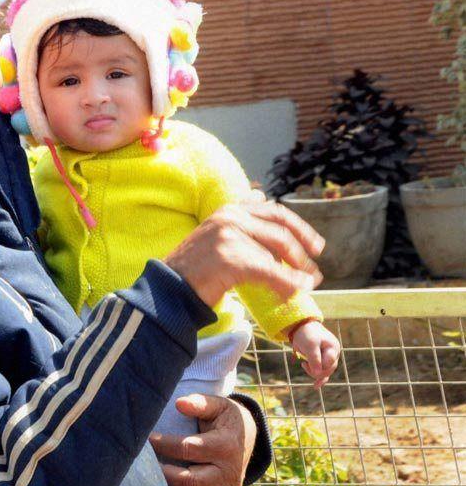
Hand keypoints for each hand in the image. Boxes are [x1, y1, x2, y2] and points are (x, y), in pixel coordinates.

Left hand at [149, 394, 255, 485]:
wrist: (246, 440)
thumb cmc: (224, 420)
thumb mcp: (218, 406)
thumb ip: (200, 403)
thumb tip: (179, 403)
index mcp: (226, 446)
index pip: (189, 449)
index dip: (164, 445)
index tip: (145, 439)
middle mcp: (228, 474)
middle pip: (190, 482)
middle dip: (163, 476)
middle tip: (143, 469)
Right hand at [164, 202, 324, 308]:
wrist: (170, 288)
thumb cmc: (195, 266)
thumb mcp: (216, 231)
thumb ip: (240, 217)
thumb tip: (259, 195)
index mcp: (229, 210)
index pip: (275, 211)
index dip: (300, 227)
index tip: (316, 244)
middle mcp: (230, 218)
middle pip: (280, 230)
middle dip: (302, 249)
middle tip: (315, 268)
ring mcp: (229, 237)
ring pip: (276, 252)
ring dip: (297, 270)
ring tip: (307, 284)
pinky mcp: (230, 259)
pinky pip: (269, 271)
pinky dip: (287, 283)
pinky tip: (295, 291)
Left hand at [290, 320, 339, 388]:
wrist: (302, 327)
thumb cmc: (306, 334)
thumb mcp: (310, 346)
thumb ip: (314, 359)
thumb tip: (318, 375)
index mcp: (333, 348)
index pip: (329, 364)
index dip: (318, 368)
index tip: (305, 364)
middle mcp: (334, 353)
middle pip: (328, 369)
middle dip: (316, 371)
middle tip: (304, 365)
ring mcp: (329, 356)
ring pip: (325, 371)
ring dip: (315, 372)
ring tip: (304, 365)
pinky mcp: (323, 359)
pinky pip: (324, 371)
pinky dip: (319, 378)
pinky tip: (316, 386)